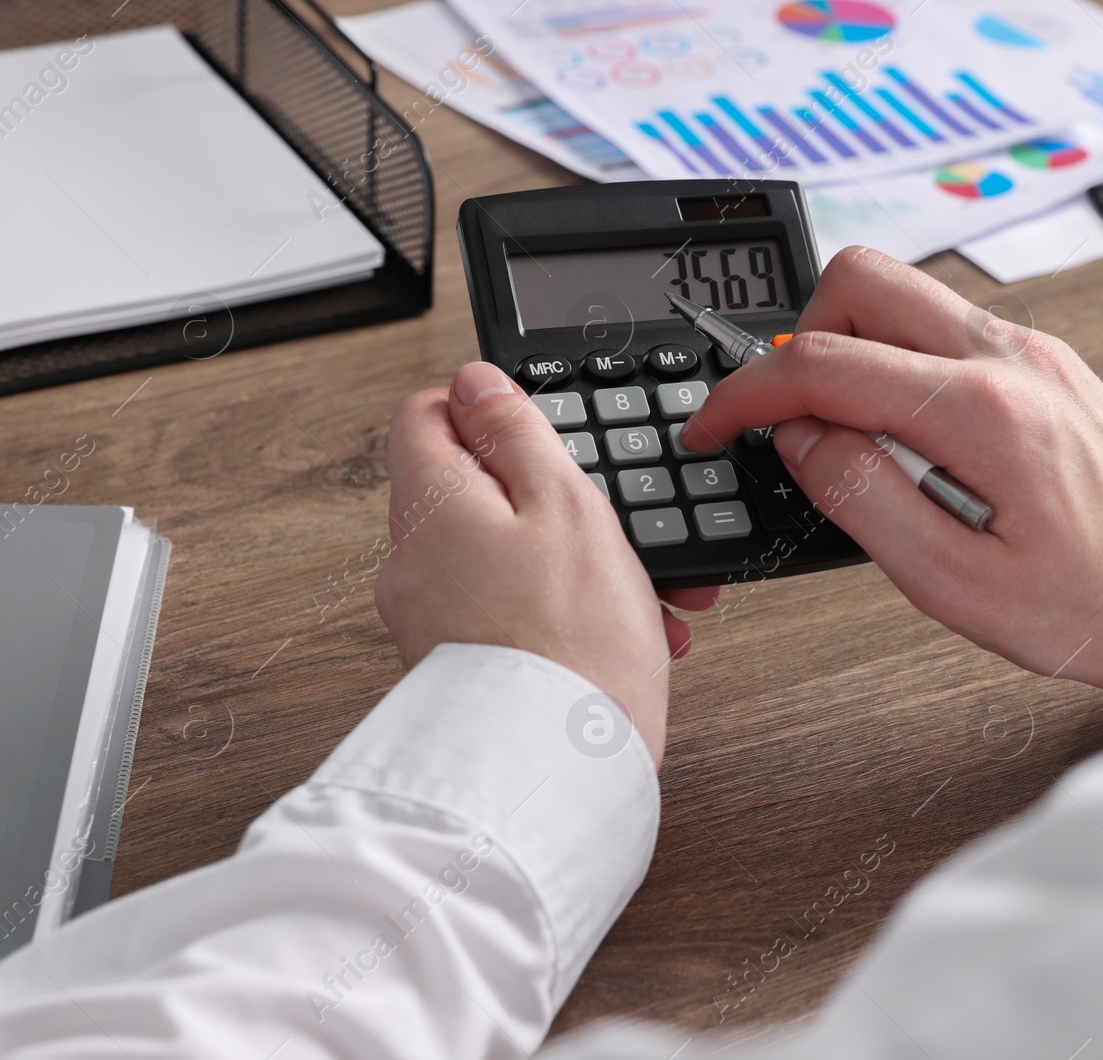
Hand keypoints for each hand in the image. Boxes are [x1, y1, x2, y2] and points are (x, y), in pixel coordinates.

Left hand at [376, 362, 701, 764]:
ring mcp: (430, 617)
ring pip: (503, 554)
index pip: (426, 412)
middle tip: (613, 522)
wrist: (559, 770)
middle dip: (552, 497)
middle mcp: (412, 560)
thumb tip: (476, 381)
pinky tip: (621, 630)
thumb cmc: (573, 642)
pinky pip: (509, 611)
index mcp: (429, 503)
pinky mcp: (459, 664)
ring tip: (641, 589)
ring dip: (573, 560)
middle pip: (473, 487)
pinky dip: (561, 610)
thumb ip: (516, 432)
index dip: (487, 408)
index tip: (542, 430)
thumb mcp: (565, 504)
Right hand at [682, 247, 1102, 690]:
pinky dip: (896, 361)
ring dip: (850, 346)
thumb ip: (860, 496)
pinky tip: (906, 433)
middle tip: (791, 416)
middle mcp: (1009, 357)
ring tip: (854, 435)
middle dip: (798, 339)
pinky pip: (939, 325)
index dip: (746, 393)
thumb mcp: (949, 583)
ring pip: (900, 292)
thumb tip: (799, 437)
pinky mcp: (1038, 361)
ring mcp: (1028, 350)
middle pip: (860, 279)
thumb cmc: (1082, 603)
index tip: (716, 424)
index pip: (824, 361)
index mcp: (983, 411)